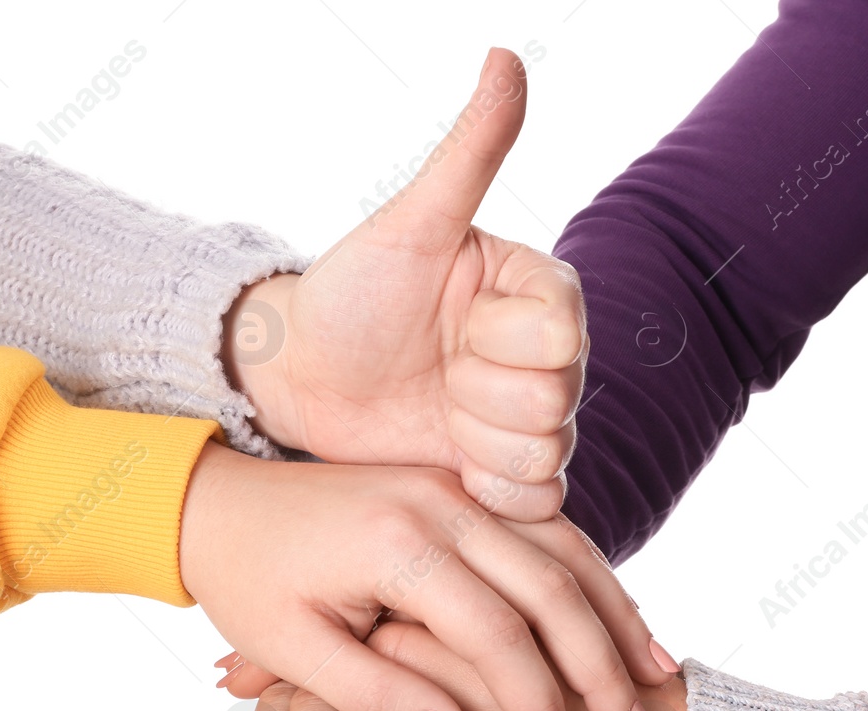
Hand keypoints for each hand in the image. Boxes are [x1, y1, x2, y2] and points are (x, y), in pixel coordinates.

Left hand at [180, 443, 671, 710]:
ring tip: (657, 683)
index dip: (537, 704)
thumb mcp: (292, 650)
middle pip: (550, 584)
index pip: (495, 632)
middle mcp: (441, 502)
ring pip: (564, 550)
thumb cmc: (245, 582)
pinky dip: (591, 580)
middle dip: (602, 665)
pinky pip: (547, 532)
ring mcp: (458, 487)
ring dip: (615, 616)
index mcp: (397, 544)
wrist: (218, 500)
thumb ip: (376, 694)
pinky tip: (620, 625)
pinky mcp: (464, 488)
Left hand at [221, 47, 584, 521]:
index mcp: (538, 293)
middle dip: (477, 393)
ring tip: (433, 409)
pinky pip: (537, 498)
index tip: (449, 322)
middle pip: (555, 400)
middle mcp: (548, 355)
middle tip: (431, 371)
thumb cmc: (352, 292)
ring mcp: (531, 416)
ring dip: (475, 440)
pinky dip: (488, 486)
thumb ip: (469, 152)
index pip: (561, 336)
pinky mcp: (509, 473)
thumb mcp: (409, 225)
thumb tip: (506, 56)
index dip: (495, 340)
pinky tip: (445, 454)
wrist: (305, 375)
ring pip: (544, 452)